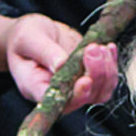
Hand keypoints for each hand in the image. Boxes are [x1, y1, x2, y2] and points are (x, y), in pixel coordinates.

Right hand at [0, 12, 119, 112]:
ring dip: (107, 71)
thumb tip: (61, 64)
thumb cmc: (24, 36)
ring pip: (100, 92)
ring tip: (102, 47)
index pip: (58, 102)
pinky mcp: (88, 76)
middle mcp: (58, 93)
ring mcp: (75, 86)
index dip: (75, 96)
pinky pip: (106, 79)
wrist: (33, 33)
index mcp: (36, 88)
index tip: (85, 80)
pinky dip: (111, 64)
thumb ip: (44, 51)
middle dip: (95, 75)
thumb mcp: (28, 39)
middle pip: (85, 98)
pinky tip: (109, 47)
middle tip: (94, 49)